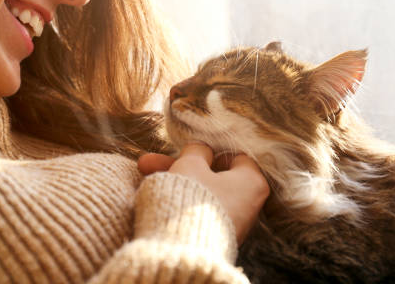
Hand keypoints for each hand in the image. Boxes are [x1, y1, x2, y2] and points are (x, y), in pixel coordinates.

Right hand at [138, 143, 268, 244]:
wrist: (182, 248)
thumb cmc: (192, 196)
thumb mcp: (191, 163)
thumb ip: (197, 151)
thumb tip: (201, 150)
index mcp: (252, 182)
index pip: (236, 156)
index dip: (210, 148)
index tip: (189, 147)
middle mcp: (248, 205)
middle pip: (211, 175)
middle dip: (179, 165)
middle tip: (148, 161)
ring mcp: (232, 224)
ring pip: (200, 191)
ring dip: (174, 180)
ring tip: (141, 170)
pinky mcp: (215, 237)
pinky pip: (197, 209)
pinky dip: (180, 200)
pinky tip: (153, 192)